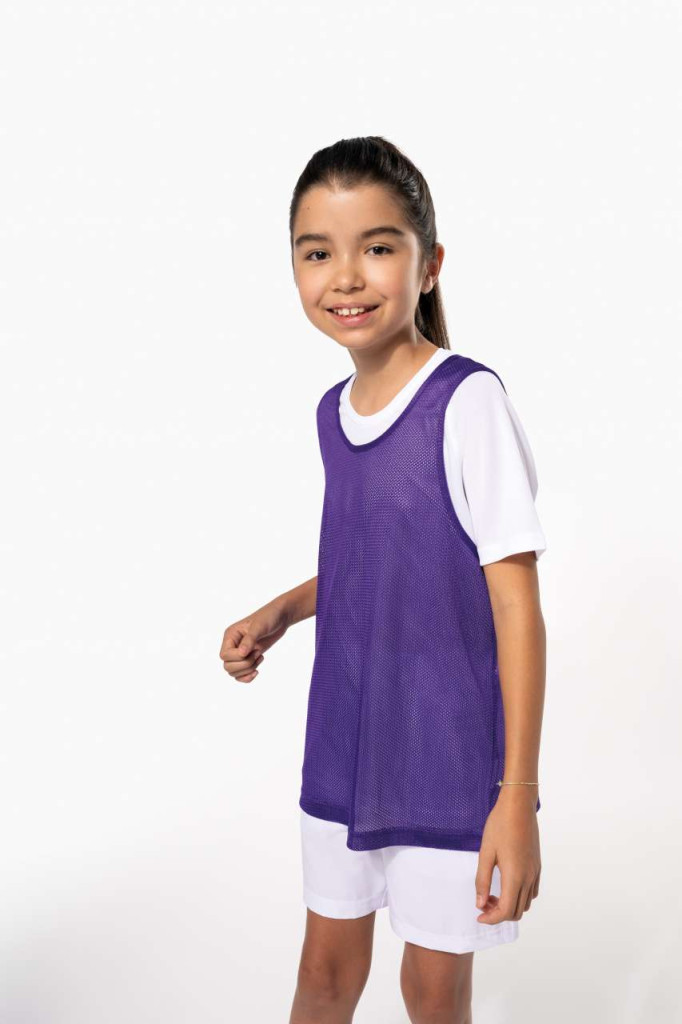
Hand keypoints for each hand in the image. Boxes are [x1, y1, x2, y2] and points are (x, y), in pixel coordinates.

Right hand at [219, 599, 290, 683]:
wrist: (280, 617)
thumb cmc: (269, 618)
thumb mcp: (259, 627)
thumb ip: (250, 640)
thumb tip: (241, 654)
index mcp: (230, 635)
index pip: (225, 655)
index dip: (238, 657)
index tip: (255, 649)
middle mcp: (232, 645)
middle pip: (228, 666)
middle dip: (245, 665)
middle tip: (258, 654)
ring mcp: (239, 652)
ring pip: (233, 672)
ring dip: (248, 669)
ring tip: (260, 657)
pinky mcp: (247, 658)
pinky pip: (240, 675)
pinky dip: (247, 677)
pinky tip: (257, 671)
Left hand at [474, 786, 540, 924]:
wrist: (519, 806)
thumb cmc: (500, 825)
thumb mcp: (486, 852)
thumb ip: (481, 880)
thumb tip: (479, 903)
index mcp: (514, 876)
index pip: (505, 911)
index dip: (491, 919)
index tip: (478, 916)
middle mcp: (528, 878)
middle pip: (517, 912)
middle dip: (499, 914)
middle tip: (483, 902)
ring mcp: (535, 872)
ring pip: (526, 903)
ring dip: (510, 905)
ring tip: (492, 893)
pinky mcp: (537, 865)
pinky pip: (532, 891)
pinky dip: (519, 896)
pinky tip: (506, 884)